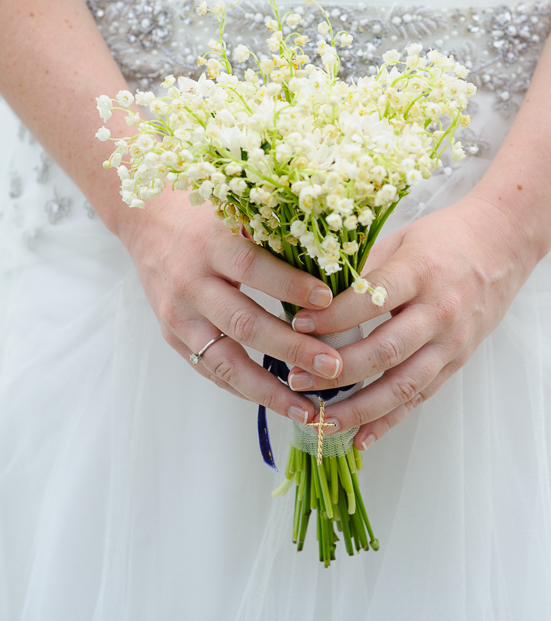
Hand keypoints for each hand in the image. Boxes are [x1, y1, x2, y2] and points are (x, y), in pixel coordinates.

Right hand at [119, 193, 346, 424]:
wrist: (148, 221)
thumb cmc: (206, 214)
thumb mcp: (236, 211)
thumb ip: (274, 237)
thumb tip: (332, 262)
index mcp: (211, 244)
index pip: (252, 268)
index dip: (290, 285)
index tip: (329, 300)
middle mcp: (191, 283)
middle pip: (244, 323)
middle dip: (292, 349)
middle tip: (333, 367)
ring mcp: (178, 315)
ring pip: (225, 361)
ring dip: (269, 389)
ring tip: (307, 409)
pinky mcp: (173, 336)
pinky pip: (211, 370)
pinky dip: (244, 388)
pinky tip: (277, 400)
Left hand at [287, 193, 539, 449]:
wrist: (503, 244)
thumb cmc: (444, 238)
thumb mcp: (400, 239)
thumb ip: (363, 269)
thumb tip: (311, 295)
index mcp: (420, 273)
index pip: (371, 301)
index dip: (333, 316)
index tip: (298, 325)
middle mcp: (438, 312)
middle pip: (384, 351)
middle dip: (336, 370)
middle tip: (296, 378)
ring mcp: (451, 342)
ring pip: (402, 386)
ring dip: (359, 408)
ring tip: (320, 420)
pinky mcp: (456, 362)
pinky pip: (419, 398)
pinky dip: (388, 421)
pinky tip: (359, 439)